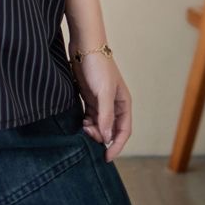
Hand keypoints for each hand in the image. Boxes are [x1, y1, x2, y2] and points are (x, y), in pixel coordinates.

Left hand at [70, 47, 131, 162]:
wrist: (83, 47)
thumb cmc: (98, 66)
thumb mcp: (103, 91)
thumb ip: (106, 114)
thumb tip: (108, 136)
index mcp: (123, 104)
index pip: (124, 131)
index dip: (116, 146)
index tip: (106, 157)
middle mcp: (114, 104)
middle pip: (110, 130)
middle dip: (101, 136)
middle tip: (88, 134)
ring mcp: (101, 101)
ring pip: (99, 124)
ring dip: (93, 130)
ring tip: (83, 127)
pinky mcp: (89, 97)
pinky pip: (89, 116)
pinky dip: (86, 122)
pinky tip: (81, 122)